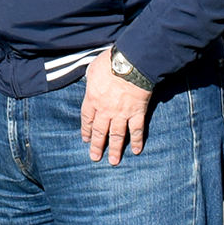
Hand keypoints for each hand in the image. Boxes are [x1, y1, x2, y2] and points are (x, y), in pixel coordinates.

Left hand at [80, 48, 153, 164]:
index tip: (86, 139)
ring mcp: (121, 113)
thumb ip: (91, 80)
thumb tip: (91, 82)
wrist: (131, 64)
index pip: (87, 119)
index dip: (86, 130)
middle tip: (95, 157)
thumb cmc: (110, 63)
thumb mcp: (92, 69)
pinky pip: (137, 130)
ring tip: (114, 161)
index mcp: (92, 99)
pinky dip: (137, 141)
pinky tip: (136, 151)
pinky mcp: (137, 113)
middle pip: (100, 131)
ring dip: (115, 149)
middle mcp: (105, 110)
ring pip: (117, 135)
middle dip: (97, 145)